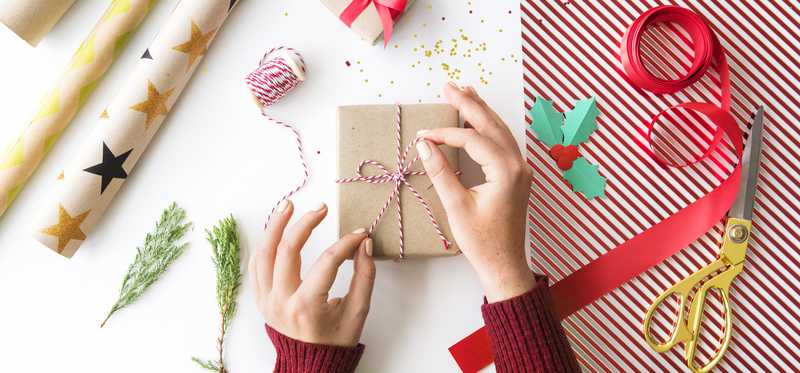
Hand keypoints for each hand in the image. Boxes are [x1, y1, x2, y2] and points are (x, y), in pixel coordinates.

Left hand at [250, 200, 375, 346]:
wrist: (311, 365)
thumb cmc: (336, 340)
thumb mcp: (358, 312)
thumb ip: (364, 276)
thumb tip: (364, 243)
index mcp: (307, 308)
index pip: (327, 263)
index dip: (346, 243)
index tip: (360, 233)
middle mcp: (282, 303)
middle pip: (287, 251)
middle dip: (305, 224)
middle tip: (320, 208)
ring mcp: (266, 300)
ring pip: (263, 254)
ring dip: (274, 226)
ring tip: (288, 205)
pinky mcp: (260, 299)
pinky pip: (256, 265)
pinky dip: (265, 244)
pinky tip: (276, 230)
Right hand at [416, 83, 534, 301]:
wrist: (505, 265)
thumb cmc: (482, 241)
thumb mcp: (456, 206)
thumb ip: (441, 171)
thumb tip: (425, 144)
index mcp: (506, 171)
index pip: (472, 139)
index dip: (445, 133)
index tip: (422, 134)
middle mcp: (518, 165)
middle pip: (491, 125)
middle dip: (469, 104)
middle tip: (448, 86)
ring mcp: (521, 170)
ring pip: (500, 130)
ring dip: (481, 111)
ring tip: (464, 92)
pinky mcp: (517, 176)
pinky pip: (503, 142)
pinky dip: (489, 127)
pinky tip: (479, 119)